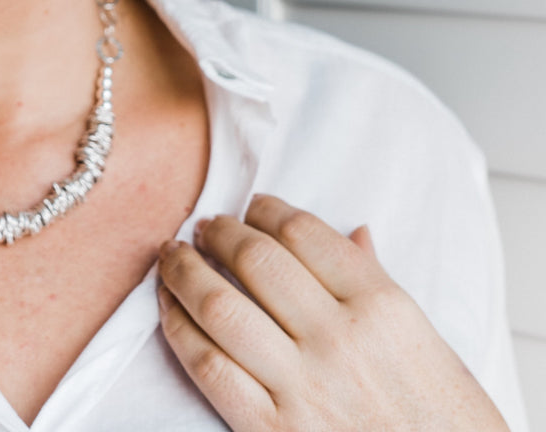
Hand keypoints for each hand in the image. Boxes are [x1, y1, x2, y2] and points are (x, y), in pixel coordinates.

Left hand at [157, 194, 508, 431]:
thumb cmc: (447, 424)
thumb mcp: (432, 345)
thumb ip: (380, 283)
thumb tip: (353, 233)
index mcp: (382, 308)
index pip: (304, 233)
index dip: (266, 211)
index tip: (252, 207)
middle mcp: (339, 339)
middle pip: (255, 260)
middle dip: (219, 232)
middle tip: (204, 225)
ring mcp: (301, 386)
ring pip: (220, 304)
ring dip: (184, 270)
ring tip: (172, 254)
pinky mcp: (269, 430)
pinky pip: (207, 365)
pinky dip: (178, 327)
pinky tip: (168, 306)